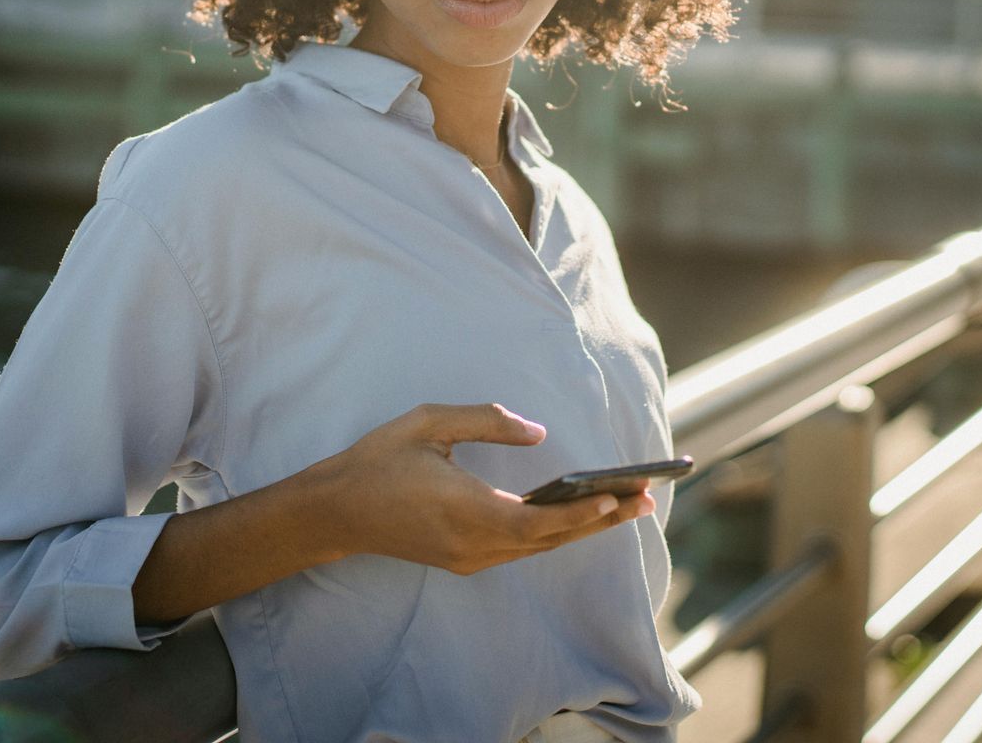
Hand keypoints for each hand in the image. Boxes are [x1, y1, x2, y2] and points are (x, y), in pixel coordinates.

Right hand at [317, 402, 654, 575]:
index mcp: (464, 510)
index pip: (536, 522)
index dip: (579, 514)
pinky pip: (521, 549)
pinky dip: (555, 533)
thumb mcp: (429, 423)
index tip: (616, 496)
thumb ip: (487, 422)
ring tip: (626, 505)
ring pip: (538, 548)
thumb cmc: (379, 460)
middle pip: (549, 539)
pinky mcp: (463, 560)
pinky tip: (579, 514)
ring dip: (583, 528)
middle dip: (601, 519)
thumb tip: (539, 433)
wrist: (334, 512)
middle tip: (646, 500)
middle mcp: (472, 544)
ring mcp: (468, 558)